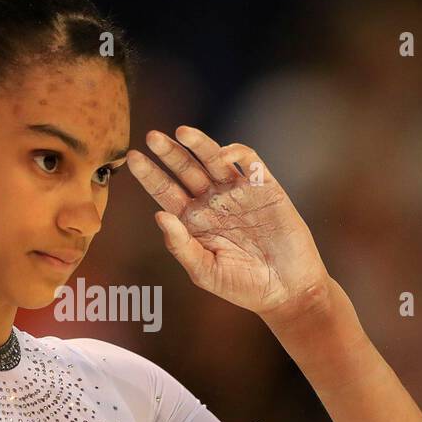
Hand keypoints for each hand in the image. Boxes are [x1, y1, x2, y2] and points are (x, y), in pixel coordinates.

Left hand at [126, 125, 331, 318]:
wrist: (287, 290)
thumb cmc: (243, 286)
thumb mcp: (205, 272)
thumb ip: (180, 246)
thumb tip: (159, 216)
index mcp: (193, 220)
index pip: (165, 191)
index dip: (149, 175)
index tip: (133, 159)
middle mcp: (212, 202)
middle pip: (185, 169)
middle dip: (169, 153)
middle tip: (151, 137)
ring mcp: (238, 193)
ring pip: (213, 159)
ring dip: (197, 144)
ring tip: (181, 132)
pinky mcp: (265, 188)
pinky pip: (249, 161)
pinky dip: (236, 152)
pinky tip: (223, 155)